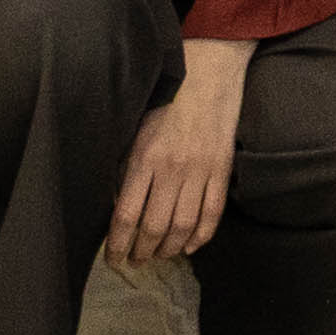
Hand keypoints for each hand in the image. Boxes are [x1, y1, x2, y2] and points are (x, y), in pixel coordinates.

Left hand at [103, 34, 251, 268]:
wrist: (209, 72)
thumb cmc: (165, 99)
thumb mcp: (135, 131)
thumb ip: (128, 167)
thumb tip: (119, 205)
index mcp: (145, 159)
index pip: (127, 215)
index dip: (117, 245)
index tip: (113, 259)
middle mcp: (173, 169)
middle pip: (155, 227)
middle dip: (142, 252)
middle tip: (135, 262)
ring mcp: (201, 171)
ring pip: (183, 226)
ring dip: (169, 249)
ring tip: (159, 257)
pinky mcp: (222, 169)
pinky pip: (212, 213)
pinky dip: (201, 236)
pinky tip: (189, 246)